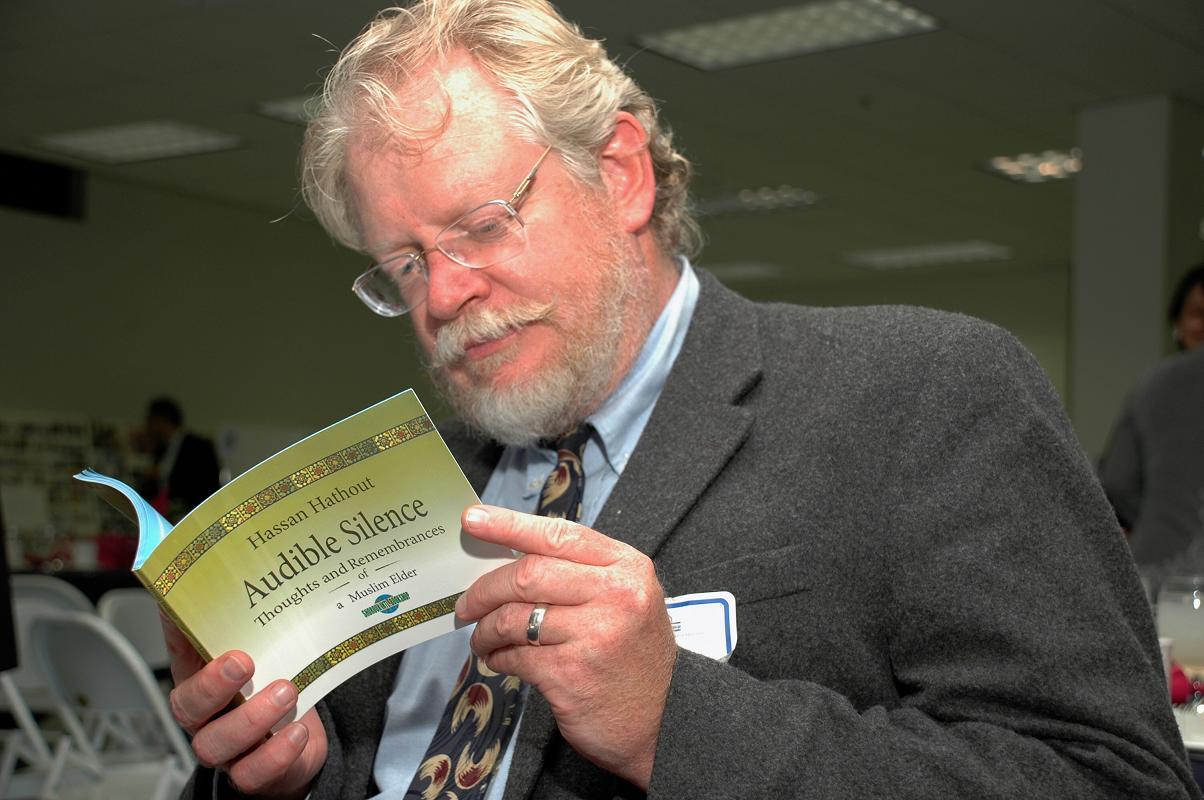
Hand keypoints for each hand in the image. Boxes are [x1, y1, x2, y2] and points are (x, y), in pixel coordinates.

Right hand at [161, 615, 326, 797]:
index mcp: (201, 679)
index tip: (187, 611)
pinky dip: (275, 754)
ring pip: (218, 742)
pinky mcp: (254, 773)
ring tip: (285, 691)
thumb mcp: (265, 652)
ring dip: (252, 717)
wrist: (297, 741)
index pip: (179, 653)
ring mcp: (227, 748)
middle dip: (212, 683)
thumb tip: (234, 575)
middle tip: (242, 661)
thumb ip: (250, 621)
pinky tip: (296, 732)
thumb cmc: (273, 688)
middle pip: (188, 706)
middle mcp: (205, 716)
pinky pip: (254, 773)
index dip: (178, 635)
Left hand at [454, 505, 676, 788]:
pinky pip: (515, 655)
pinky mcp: (570, 674)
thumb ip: (581, 573)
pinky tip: (499, 659)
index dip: (510, 525)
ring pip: (513, 617)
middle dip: (485, 588)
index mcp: (626, 567)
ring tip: (480, 637)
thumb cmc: (633, 654)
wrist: (660, 722)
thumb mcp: (627, 598)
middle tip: (466, 604)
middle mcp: (614, 595)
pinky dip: (498, 656)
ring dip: (485, 628)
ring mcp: (593, 635)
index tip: (473, 520)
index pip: (559, 535)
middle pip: (528, 574)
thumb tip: (511, 557)